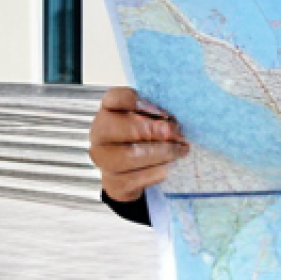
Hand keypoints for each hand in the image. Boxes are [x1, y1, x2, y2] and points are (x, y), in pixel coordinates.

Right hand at [89, 87, 188, 202]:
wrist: (129, 172)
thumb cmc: (141, 137)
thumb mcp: (149, 119)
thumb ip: (156, 114)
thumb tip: (170, 123)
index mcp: (108, 111)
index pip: (116, 98)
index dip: (139, 102)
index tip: (161, 111)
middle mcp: (100, 133)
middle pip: (128, 128)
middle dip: (158, 131)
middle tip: (178, 134)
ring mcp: (103, 159)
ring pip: (132, 155)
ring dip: (163, 152)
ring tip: (180, 150)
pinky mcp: (114, 182)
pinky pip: (137, 177)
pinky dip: (159, 171)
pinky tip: (170, 165)